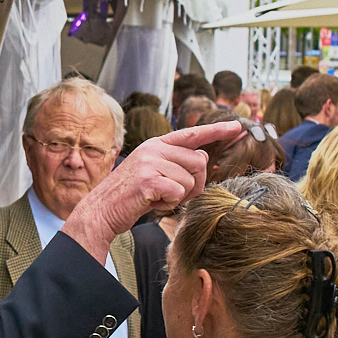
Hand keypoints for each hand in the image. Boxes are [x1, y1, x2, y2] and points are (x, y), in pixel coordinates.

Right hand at [62, 121, 240, 263]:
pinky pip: (179, 193)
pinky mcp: (148, 180)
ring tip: (158, 198)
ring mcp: (150, 163)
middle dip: (195, 183)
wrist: (101, 211)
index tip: (235, 126)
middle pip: (199, 162)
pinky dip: (170, 204)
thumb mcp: (153, 173)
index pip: (192, 134)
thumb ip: (175, 164)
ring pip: (190, 180)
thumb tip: (202, 160)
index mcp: (156, 145)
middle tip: (175, 194)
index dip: (216, 130)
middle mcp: (153, 149)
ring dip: (180, 196)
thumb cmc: (130, 197)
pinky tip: (153, 203)